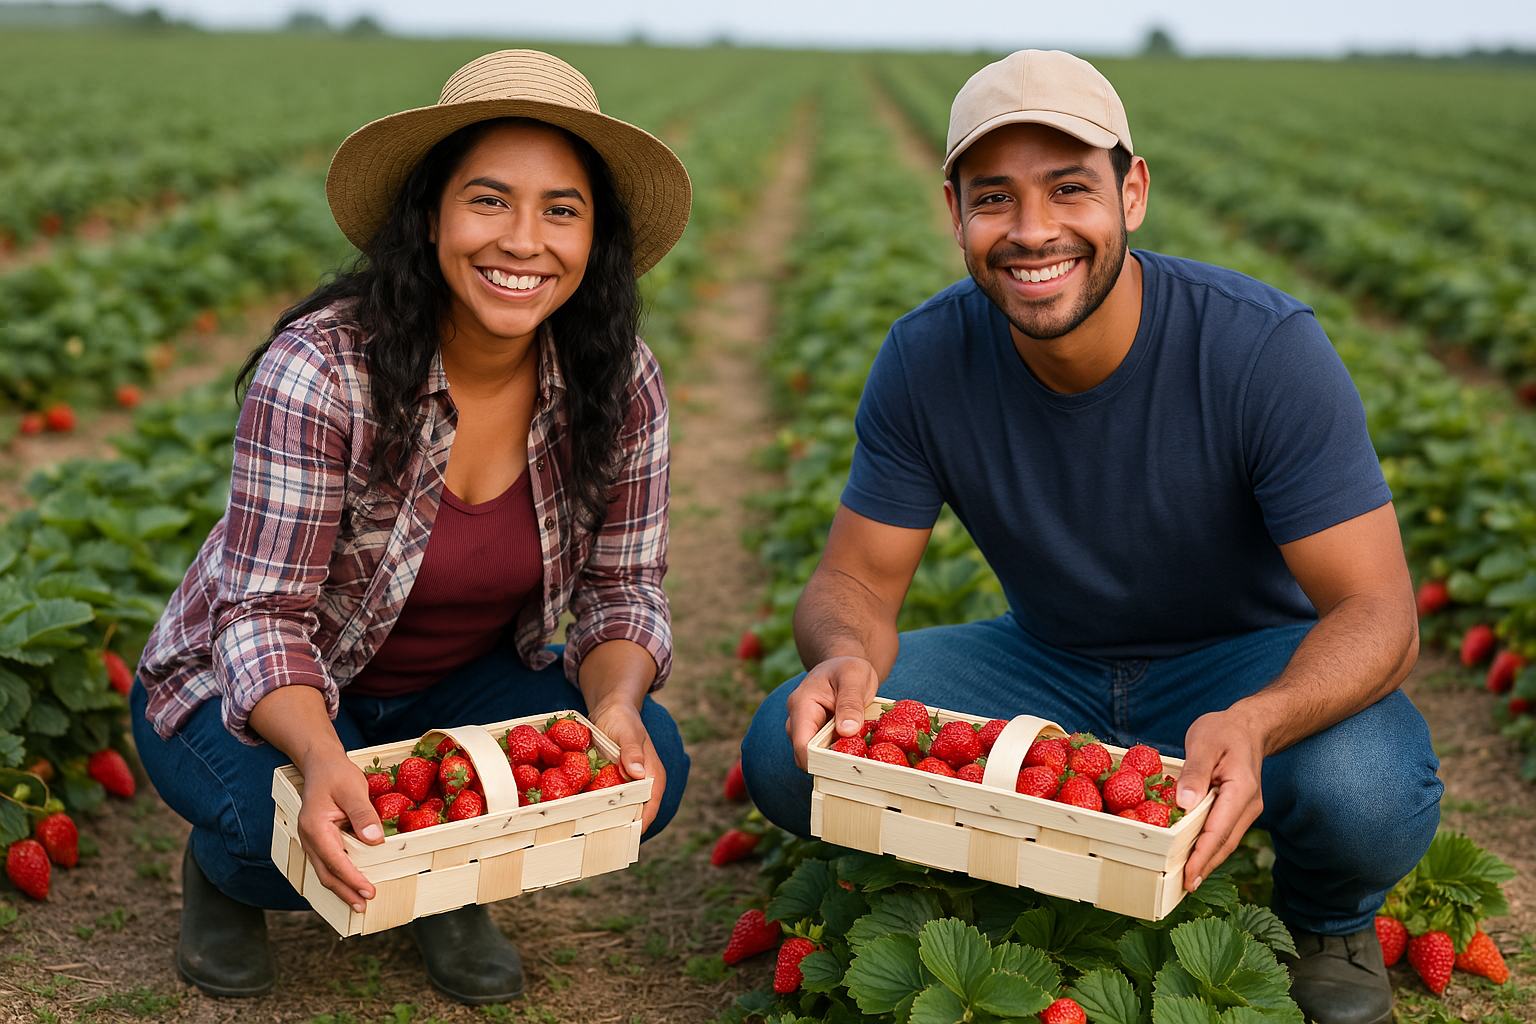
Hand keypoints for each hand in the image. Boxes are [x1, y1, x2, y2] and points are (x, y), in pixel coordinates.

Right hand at [294, 747, 385, 912]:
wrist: (320, 764)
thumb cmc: (336, 774)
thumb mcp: (353, 789)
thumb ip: (363, 814)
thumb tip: (375, 839)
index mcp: (315, 827)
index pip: (335, 861)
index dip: (353, 879)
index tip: (369, 891)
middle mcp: (309, 838)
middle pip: (326, 873)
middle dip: (345, 892)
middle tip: (364, 906)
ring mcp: (311, 840)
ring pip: (325, 871)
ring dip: (341, 888)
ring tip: (358, 902)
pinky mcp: (318, 840)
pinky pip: (327, 863)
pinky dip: (339, 876)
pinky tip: (350, 884)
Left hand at [588, 701, 665, 830]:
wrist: (611, 708)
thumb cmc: (623, 718)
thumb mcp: (627, 732)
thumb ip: (632, 751)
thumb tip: (638, 774)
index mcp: (652, 777)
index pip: (649, 809)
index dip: (637, 825)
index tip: (618, 837)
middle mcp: (641, 785)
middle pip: (633, 813)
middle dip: (617, 825)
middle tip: (596, 837)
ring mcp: (625, 785)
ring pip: (618, 809)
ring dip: (604, 817)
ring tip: (585, 830)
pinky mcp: (612, 782)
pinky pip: (605, 799)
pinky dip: (595, 805)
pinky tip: (580, 812)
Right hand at [785, 656, 880, 770]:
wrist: (843, 665)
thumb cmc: (847, 668)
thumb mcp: (854, 678)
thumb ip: (850, 703)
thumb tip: (847, 731)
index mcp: (802, 705)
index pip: (802, 744)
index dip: (820, 761)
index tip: (846, 767)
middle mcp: (798, 721)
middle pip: (807, 755)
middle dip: (832, 764)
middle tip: (861, 765)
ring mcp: (806, 730)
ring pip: (816, 757)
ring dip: (838, 760)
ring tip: (864, 756)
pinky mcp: (817, 736)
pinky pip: (825, 753)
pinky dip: (841, 755)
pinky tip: (860, 751)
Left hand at [1175, 708, 1265, 890]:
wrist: (1248, 726)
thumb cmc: (1223, 731)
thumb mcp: (1204, 744)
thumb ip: (1195, 773)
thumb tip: (1183, 804)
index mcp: (1241, 790)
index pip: (1220, 829)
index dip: (1203, 855)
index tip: (1189, 875)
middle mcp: (1248, 805)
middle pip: (1224, 842)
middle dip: (1204, 866)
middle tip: (1182, 888)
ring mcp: (1245, 809)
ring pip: (1225, 840)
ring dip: (1207, 860)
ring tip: (1185, 880)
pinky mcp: (1238, 809)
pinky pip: (1223, 831)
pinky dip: (1209, 846)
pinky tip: (1193, 856)